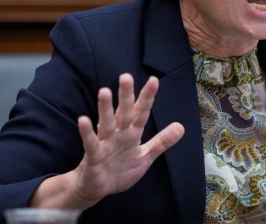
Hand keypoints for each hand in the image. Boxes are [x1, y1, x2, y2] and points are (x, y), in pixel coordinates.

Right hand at [70, 74, 184, 206]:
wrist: (98, 189)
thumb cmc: (120, 169)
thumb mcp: (145, 156)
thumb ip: (162, 142)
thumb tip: (181, 126)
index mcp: (132, 132)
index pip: (141, 112)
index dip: (147, 97)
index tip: (154, 80)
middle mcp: (118, 133)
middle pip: (124, 112)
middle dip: (126, 95)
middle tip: (126, 77)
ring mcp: (105, 143)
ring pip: (106, 123)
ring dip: (105, 108)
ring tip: (105, 91)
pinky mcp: (93, 156)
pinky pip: (90, 143)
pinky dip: (87, 133)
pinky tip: (83, 120)